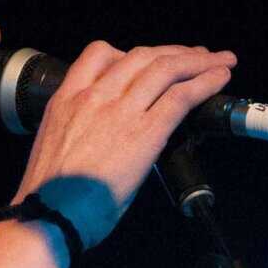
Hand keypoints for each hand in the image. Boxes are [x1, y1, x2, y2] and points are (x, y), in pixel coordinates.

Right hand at [12, 41, 236, 249]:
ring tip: (219, 62)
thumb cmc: (48, 196)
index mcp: (67, 99)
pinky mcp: (144, 132)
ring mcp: (120, 111)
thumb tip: (100, 137)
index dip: (132, 52)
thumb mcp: (53, 146)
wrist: (48, 215)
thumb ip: (79, 129)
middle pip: (142, 56)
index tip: (151, 59)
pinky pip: (181, 97)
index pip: (100, 54)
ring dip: (198, 61)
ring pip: (166, 69)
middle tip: (197, 55)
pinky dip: (205, 83)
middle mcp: (94, 97)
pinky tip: (220, 79)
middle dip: (175, 52)